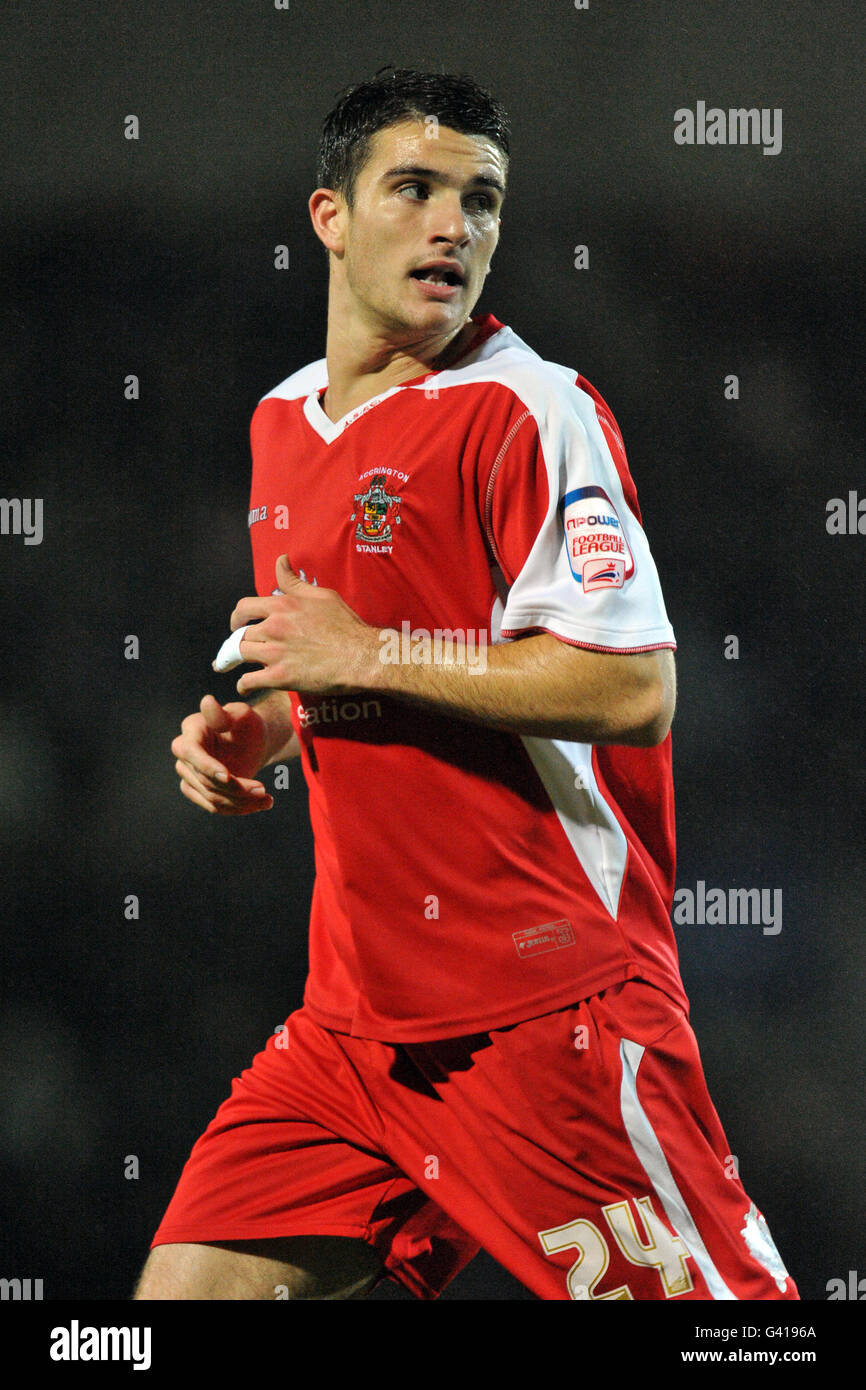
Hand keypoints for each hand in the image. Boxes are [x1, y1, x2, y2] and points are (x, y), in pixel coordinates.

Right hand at [172, 695, 273, 814]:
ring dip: (241, 802)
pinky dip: (239, 809)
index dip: (208, 767)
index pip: (192, 753)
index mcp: (191, 729)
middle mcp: (184, 753)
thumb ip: (223, 714)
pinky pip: (215, 807)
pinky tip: (261, 804)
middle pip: (205, 780)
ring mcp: (188, 773)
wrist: (251, 741)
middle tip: (263, 790)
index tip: (229, 777)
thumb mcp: (241, 715)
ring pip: (211, 798)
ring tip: (267, 799)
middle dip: (236, 789)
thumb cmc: (246, 724)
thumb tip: (207, 701)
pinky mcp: (198, 790)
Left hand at [230, 555, 377, 697]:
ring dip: (238, 661)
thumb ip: (294, 581)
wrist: (360, 656)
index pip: (244, 607)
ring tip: (239, 665)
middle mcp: (274, 628)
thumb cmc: (345, 625)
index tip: (238, 623)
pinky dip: (243, 685)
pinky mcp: (280, 677)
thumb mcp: (320, 595)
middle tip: (242, 647)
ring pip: (241, 655)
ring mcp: (275, 653)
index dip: (238, 617)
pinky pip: (249, 681)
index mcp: (282, 606)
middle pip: (241, 634)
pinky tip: (245, 687)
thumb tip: (280, 560)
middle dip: (240, 640)